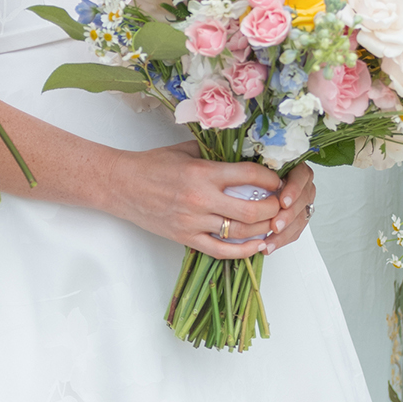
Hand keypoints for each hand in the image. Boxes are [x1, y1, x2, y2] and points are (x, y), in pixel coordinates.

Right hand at [97, 143, 310, 257]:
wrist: (121, 185)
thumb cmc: (152, 165)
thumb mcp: (186, 150)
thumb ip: (216, 154)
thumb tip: (247, 156)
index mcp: (202, 172)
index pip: (249, 176)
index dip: (271, 179)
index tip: (278, 180)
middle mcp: (200, 199)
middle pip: (252, 209)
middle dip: (274, 208)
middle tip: (281, 204)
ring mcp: (193, 222)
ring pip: (240, 232)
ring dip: (263, 229)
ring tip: (273, 223)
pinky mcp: (186, 238)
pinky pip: (220, 250)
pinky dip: (242, 251)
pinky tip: (256, 245)